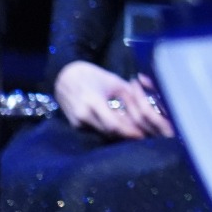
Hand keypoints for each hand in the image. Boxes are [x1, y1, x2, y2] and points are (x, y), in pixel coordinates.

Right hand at [54, 61, 172, 139]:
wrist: (65, 77)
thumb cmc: (94, 76)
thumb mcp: (115, 83)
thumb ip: (130, 98)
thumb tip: (146, 112)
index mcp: (93, 101)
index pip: (113, 124)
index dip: (129, 132)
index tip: (142, 134)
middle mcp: (83, 115)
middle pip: (109, 132)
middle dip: (126, 135)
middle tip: (142, 135)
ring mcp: (77, 122)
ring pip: (103, 134)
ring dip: (118, 134)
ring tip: (134, 132)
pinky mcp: (76, 125)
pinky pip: (96, 131)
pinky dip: (108, 130)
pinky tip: (119, 127)